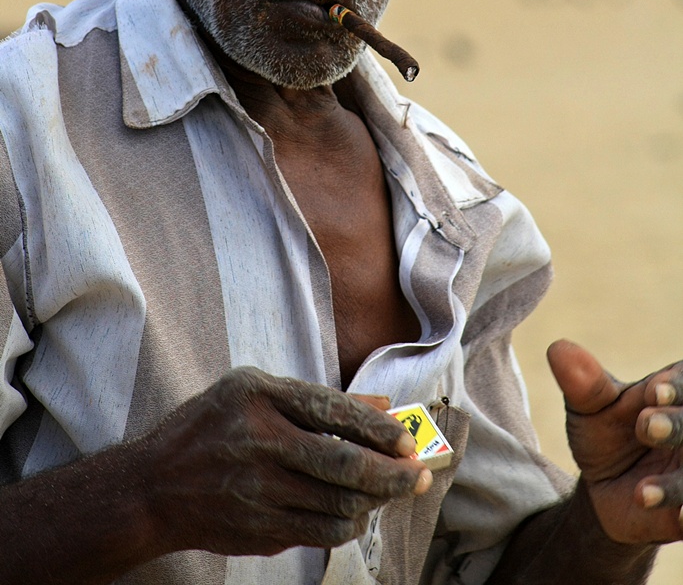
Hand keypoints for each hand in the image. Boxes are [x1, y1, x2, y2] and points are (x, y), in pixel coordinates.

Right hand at [143, 367, 431, 557]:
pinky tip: (359, 513)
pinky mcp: (260, 530)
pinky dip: (350, 524)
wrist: (153, 488)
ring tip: (394, 490)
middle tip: (419, 474)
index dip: (380, 429)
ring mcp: (259, 491)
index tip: (408, 439)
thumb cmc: (209, 428)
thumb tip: (383, 405)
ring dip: (377, 500)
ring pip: (339, 504)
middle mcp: (260, 443)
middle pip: (345, 465)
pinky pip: (321, 533)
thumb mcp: (253, 391)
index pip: (335, 413)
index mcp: (260, 398)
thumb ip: (317, 397)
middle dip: (393, 473)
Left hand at [547, 340, 682, 543]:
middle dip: (677, 424)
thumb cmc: (604, 434)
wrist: (605, 490)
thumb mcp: (589, 409)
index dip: (675, 386)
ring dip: (676, 483)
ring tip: (640, 492)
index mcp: (677, 394)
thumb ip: (581, 383)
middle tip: (646, 425)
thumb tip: (557, 349)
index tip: (653, 391)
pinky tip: (677, 518)